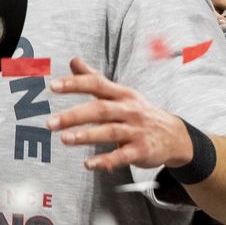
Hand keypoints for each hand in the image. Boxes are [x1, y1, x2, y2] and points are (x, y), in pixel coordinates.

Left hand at [46, 56, 192, 171]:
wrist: (174, 135)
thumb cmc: (140, 113)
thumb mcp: (121, 94)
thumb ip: (95, 79)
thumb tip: (74, 61)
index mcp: (122, 95)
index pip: (97, 84)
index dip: (75, 84)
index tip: (53, 86)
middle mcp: (129, 110)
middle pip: (101, 110)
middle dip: (74, 115)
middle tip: (51, 123)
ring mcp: (136, 130)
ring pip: (110, 131)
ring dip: (87, 136)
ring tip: (65, 139)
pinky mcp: (141, 150)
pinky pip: (122, 155)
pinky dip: (105, 160)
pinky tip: (89, 164)